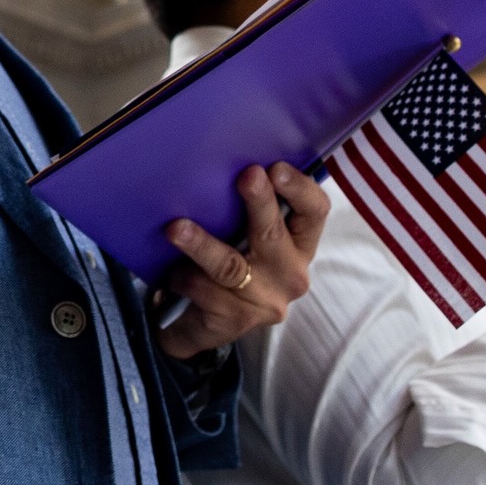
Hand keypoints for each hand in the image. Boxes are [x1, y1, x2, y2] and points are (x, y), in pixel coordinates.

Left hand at [157, 162, 328, 358]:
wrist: (205, 323)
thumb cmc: (232, 262)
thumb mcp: (247, 236)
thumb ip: (248, 208)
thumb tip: (224, 161)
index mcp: (300, 244)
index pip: (315, 212)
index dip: (300, 188)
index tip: (276, 168)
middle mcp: (291, 273)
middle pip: (274, 234)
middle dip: (260, 203)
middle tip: (247, 177)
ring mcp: (265, 302)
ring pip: (230, 266)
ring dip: (201, 245)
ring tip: (177, 229)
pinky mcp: (236, 322)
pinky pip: (204, 291)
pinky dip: (182, 276)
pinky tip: (170, 271)